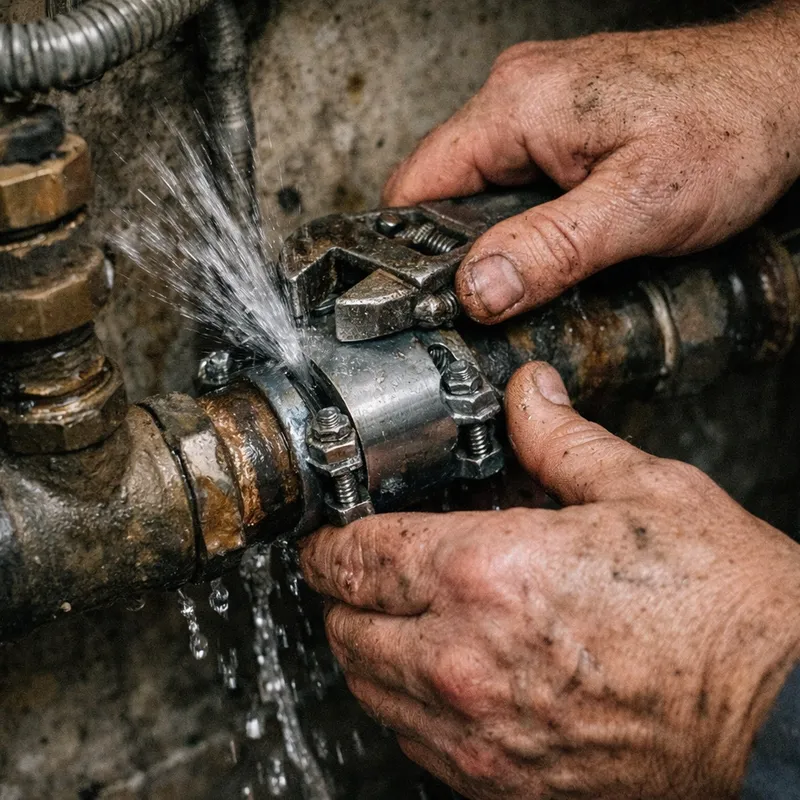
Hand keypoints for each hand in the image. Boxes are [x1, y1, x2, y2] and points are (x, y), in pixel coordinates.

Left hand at [300, 362, 799, 799]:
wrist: (784, 713)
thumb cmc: (723, 605)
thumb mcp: (643, 490)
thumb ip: (560, 437)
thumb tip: (527, 392)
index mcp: (488, 571)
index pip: (357, 555)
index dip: (328, 539)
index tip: (326, 533)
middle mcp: (465, 659)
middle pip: (344, 623)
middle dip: (338, 590)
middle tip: (356, 568)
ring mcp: (478, 732)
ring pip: (365, 687)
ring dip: (364, 645)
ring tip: (391, 616)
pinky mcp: (502, 781)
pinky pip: (410, 742)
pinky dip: (402, 702)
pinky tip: (436, 673)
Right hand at [383, 5, 799, 323]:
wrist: (787, 90)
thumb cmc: (731, 126)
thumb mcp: (638, 206)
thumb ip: (550, 250)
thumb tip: (477, 290)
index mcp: (516, 107)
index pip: (415, 186)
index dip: (406, 250)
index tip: (420, 300)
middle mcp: (516, 97)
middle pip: (441, 192)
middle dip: (454, 252)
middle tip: (484, 304)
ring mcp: (538, 107)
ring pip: (478, 190)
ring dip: (492, 239)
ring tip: (523, 278)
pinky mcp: (561, 124)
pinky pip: (513, 181)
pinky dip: (519, 222)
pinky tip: (549, 248)